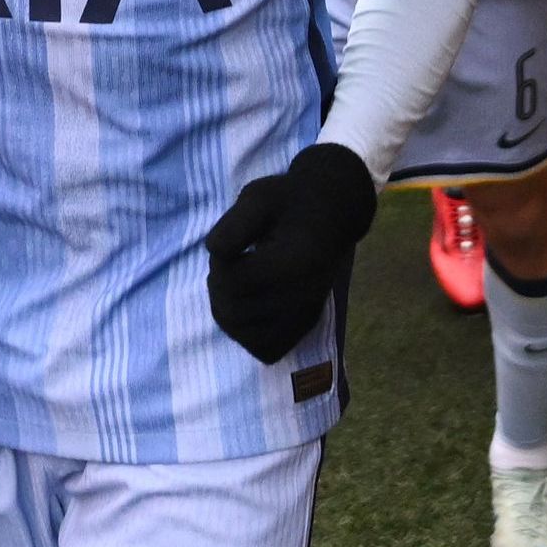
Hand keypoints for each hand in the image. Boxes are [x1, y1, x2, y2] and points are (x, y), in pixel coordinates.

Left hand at [204, 143, 375, 359]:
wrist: (331, 213)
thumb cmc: (289, 202)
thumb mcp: (257, 197)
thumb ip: (232, 225)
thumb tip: (215, 254)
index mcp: (293, 263)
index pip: (232, 282)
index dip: (218, 263)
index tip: (228, 245)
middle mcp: (303, 296)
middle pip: (233, 311)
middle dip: (218, 286)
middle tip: (231, 262)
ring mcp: (306, 314)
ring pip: (244, 335)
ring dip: (227, 311)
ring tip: (237, 283)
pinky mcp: (305, 325)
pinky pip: (266, 349)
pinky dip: (247, 334)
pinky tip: (247, 307)